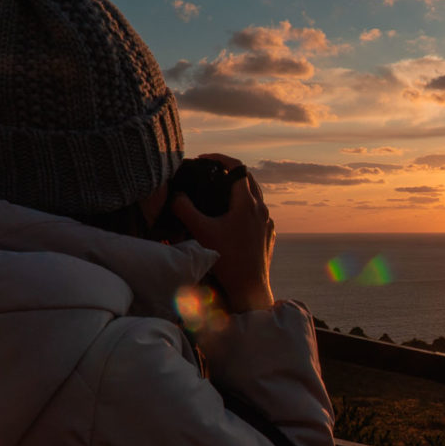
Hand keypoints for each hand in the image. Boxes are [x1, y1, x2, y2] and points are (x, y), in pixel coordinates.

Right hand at [171, 153, 275, 312]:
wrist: (249, 286)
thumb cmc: (226, 259)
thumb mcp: (201, 231)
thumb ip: (184, 209)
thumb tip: (175, 193)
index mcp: (247, 203)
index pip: (237, 167)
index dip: (219, 158)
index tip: (204, 159)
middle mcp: (261, 209)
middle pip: (247, 179)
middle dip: (228, 172)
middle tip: (209, 173)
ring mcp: (267, 222)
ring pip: (254, 196)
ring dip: (237, 190)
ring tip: (218, 193)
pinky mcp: (268, 234)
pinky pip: (257, 213)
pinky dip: (244, 207)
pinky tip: (231, 217)